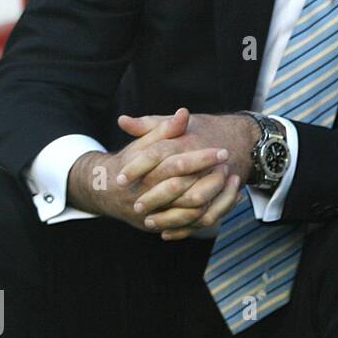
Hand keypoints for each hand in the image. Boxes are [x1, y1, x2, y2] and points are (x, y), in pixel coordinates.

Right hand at [66, 108, 239, 235]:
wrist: (106, 191)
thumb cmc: (130, 162)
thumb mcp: (144, 143)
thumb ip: (165, 129)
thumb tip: (184, 112)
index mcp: (144, 173)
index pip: (177, 165)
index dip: (201, 158)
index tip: (221, 150)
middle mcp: (147, 196)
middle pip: (185, 190)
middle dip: (211, 178)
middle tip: (230, 166)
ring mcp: (154, 214)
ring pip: (190, 212)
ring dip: (214, 197)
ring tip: (232, 181)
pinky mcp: (161, 225)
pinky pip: (191, 224)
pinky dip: (211, 212)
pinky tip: (227, 198)